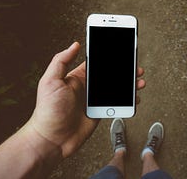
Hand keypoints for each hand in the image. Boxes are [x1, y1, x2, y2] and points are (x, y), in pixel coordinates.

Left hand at [26, 42, 144, 157]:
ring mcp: (93, 101)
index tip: (120, 52)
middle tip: (135, 68)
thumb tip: (73, 45)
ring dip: (128, 85)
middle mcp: (86, 88)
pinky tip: (133, 99)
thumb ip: (61, 61)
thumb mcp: (51, 81)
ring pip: (115, 90)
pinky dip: (126, 102)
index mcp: (76, 78)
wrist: (52, 139)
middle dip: (123, 71)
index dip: (108, 57)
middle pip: (109, 76)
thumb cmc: (47, 111)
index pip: (95, 63)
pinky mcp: (98, 113)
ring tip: (139, 82)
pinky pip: (115, 104)